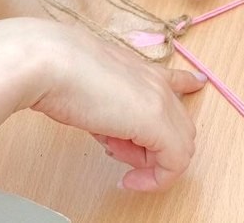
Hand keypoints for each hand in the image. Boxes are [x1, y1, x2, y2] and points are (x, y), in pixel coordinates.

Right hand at [28, 22, 206, 191]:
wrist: (49, 62)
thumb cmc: (55, 70)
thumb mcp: (88, 87)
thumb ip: (109, 107)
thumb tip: (112, 131)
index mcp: (140, 68)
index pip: (177, 79)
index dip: (187, 86)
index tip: (195, 86)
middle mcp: (157, 83)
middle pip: (178, 125)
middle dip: (152, 146)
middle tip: (118, 148)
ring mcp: (160, 101)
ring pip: (181, 145)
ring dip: (149, 160)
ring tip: (112, 151)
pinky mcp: (157, 122)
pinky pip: (175, 162)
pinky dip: (156, 179)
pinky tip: (130, 181)